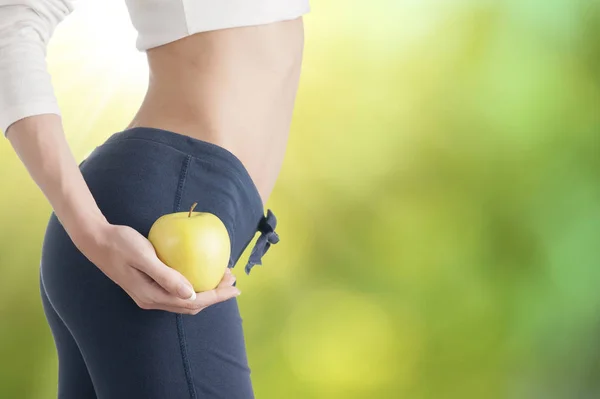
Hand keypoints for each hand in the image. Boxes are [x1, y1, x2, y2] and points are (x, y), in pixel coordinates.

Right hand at [73, 222, 240, 314]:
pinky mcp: (148, 286)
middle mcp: (152, 300)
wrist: (96, 240)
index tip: (235, 287)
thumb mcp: (144, 257)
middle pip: (191, 304)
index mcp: (152, 296)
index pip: (192, 302)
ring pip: (185, 299)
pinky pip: (177, 291)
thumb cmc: (120, 244)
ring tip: (221, 276)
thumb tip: (192, 294)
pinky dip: (194, 284)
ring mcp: (149, 294)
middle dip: (215, 295)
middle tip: (232, 279)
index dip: (217, 297)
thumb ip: (167, 276)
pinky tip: (200, 271)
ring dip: (206, 291)